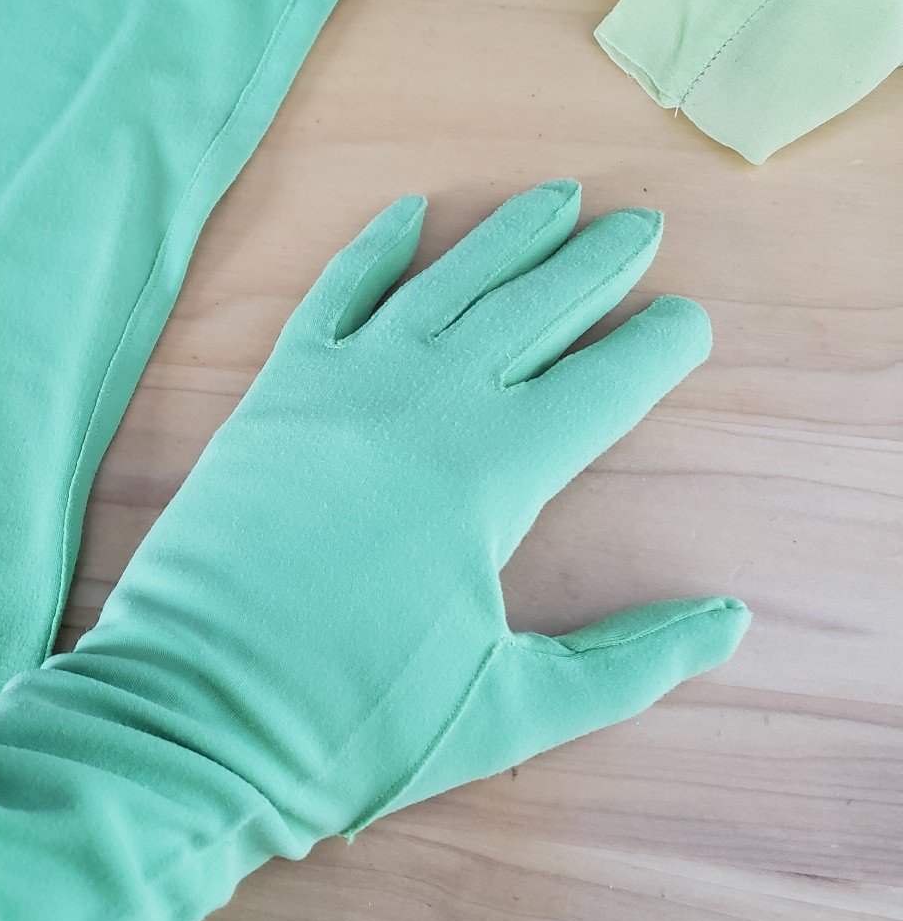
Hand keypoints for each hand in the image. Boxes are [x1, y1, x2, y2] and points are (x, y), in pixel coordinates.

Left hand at [61, 180, 748, 839]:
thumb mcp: (510, 712)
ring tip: (557, 195)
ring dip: (506, 236)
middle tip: (641, 224)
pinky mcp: (273, 395)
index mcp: (491, 477)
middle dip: (594, 265)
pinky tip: (408, 210)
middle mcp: (422, 406)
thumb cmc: (352, 725)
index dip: (654, 348)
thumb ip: (629, 663)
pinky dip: (373, 248)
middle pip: (531, 310)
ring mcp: (341, 389)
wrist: (190, 721)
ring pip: (444, 284)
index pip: (600, 386)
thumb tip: (730, 619)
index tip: (689, 318)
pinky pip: (333, 295)